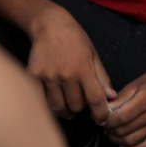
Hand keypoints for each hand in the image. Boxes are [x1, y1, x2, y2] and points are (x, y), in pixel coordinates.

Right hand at [26, 7, 115, 121]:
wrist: (50, 26)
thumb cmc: (76, 39)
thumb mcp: (94, 55)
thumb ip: (102, 77)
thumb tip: (112, 97)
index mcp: (84, 69)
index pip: (96, 99)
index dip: (101, 113)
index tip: (102, 120)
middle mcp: (66, 75)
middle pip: (76, 106)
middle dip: (82, 109)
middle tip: (82, 105)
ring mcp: (48, 77)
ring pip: (58, 107)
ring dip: (66, 111)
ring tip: (69, 108)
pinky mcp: (33, 77)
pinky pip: (42, 100)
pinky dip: (50, 105)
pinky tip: (55, 100)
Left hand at [104, 68, 145, 146]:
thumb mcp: (132, 85)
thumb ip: (118, 100)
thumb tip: (103, 114)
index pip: (121, 117)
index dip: (108, 121)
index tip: (101, 119)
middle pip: (125, 130)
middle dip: (110, 130)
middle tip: (106, 126)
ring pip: (132, 141)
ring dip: (117, 140)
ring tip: (112, 133)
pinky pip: (145, 146)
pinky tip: (123, 144)